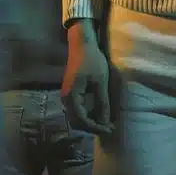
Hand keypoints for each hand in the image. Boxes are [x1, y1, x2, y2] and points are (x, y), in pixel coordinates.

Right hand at [61, 21, 112, 135]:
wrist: (82, 44)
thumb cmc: (92, 60)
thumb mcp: (101, 82)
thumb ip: (102, 103)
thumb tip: (105, 122)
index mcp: (72, 96)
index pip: (82, 120)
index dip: (96, 127)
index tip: (109, 129)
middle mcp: (66, 99)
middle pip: (77, 122)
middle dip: (92, 127)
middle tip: (109, 128)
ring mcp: (66, 96)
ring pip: (76, 117)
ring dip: (90, 122)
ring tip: (105, 122)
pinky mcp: (70, 93)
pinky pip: (77, 110)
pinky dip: (87, 114)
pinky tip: (99, 113)